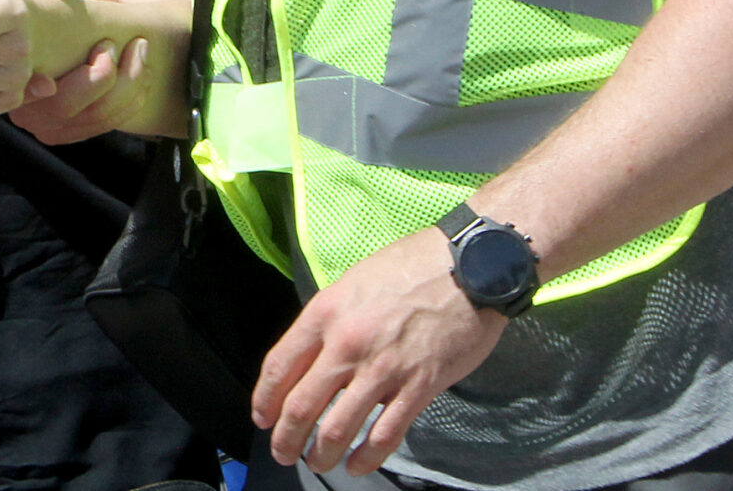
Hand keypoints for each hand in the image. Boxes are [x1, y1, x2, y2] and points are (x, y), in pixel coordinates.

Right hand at [8, 35, 154, 144]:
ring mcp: (48, 128)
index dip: (85, 77)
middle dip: (109, 76)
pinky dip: (130, 102)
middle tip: (129, 43)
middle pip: (70, 109)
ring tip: (141, 50)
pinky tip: (143, 76)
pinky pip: (105, 125)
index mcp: (15, 78)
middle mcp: (26, 112)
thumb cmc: (58, 15)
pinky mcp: (71, 134)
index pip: (44, 90)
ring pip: (95, 118)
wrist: (64, 38)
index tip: (108, 44)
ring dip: (128, 86)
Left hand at [251, 228, 506, 474]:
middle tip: (285, 451)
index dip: (265, 400)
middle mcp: (347, 344)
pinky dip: (366, 457)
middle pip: (300, 405)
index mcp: (325, 313)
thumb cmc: (413, 266)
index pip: (279, 366)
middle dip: (286, 438)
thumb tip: (315, 354)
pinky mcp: (418, 387)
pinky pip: (385, 435)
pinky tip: (358, 465)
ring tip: (319, 462)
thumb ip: (331, 320)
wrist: (470, 266)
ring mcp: (382, 369)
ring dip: (321, 454)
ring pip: (337, 428)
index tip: (263, 418)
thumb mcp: (354, 282)